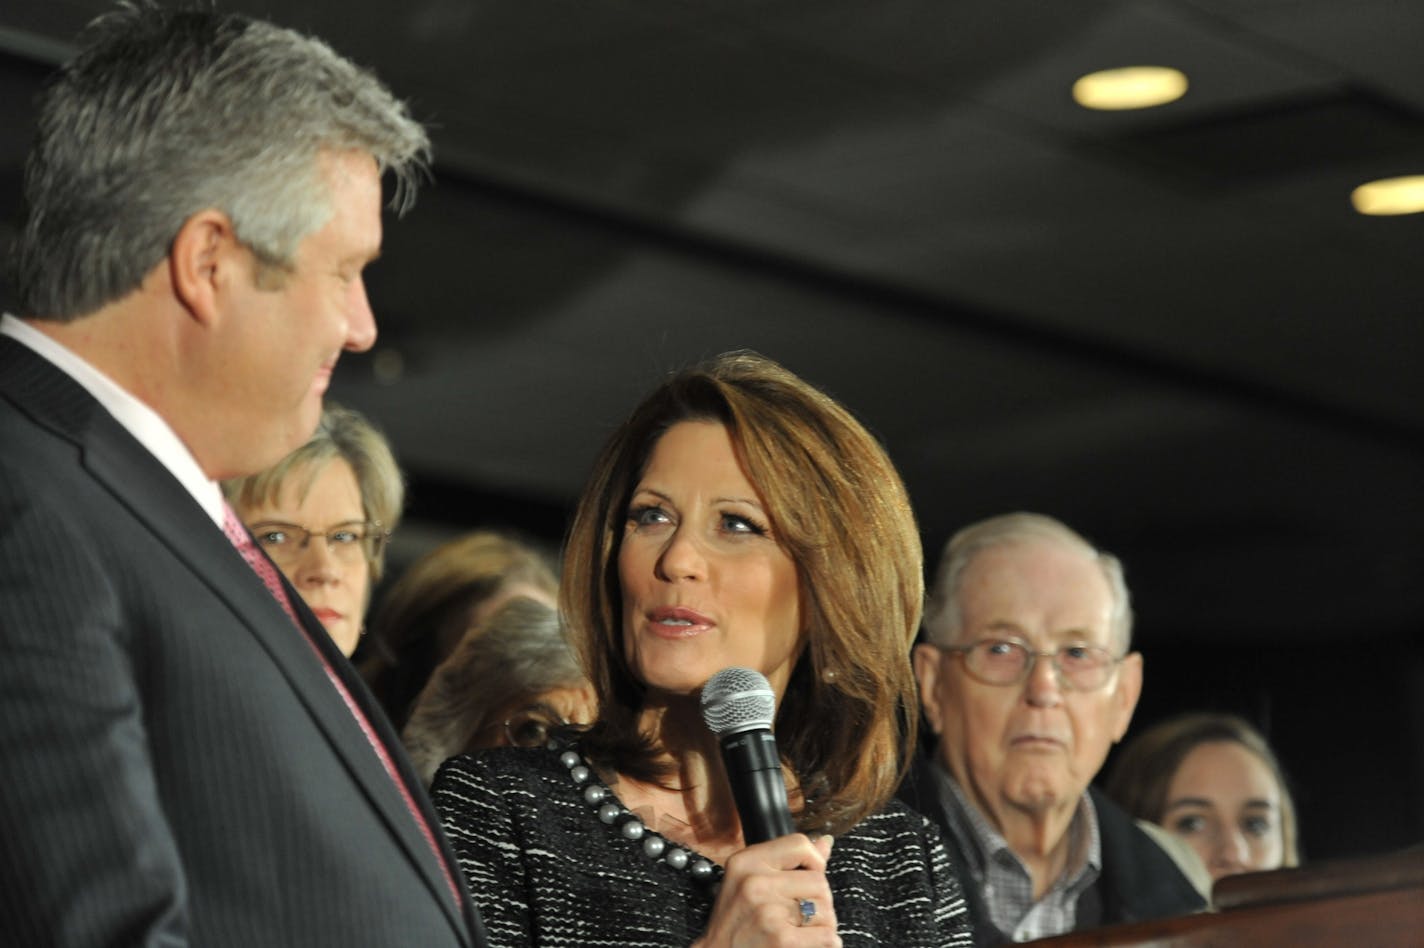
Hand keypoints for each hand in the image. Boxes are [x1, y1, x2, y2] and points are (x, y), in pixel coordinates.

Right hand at [693, 834, 839, 946]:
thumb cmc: (735, 923)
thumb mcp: (748, 882)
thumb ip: (787, 863)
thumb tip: (824, 842)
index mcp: (746, 862)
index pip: (799, 845)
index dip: (814, 862)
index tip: (810, 877)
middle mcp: (755, 883)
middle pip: (819, 881)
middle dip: (819, 901)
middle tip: (800, 916)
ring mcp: (767, 912)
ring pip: (825, 910)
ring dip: (822, 925)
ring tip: (801, 932)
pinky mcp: (781, 939)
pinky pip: (827, 936)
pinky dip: (827, 944)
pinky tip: (808, 944)